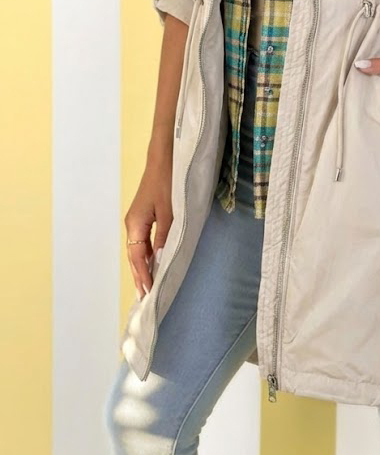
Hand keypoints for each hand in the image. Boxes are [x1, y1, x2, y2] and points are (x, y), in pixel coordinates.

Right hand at [124, 156, 172, 299]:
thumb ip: (166, 237)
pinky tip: (157, 262)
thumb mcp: (170, 211)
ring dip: (145, 266)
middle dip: (141, 276)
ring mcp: (139, 219)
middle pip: (135, 256)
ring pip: (140, 249)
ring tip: (151, 286)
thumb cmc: (167, 181)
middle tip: (148, 298)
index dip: (142, 276)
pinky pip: (146, 240)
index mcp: (135, 224)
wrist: (165, 156)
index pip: (136, 258)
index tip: (148, 294)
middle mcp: (133, 223)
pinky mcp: (147, 214)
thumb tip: (160, 261)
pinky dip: (150, 254)